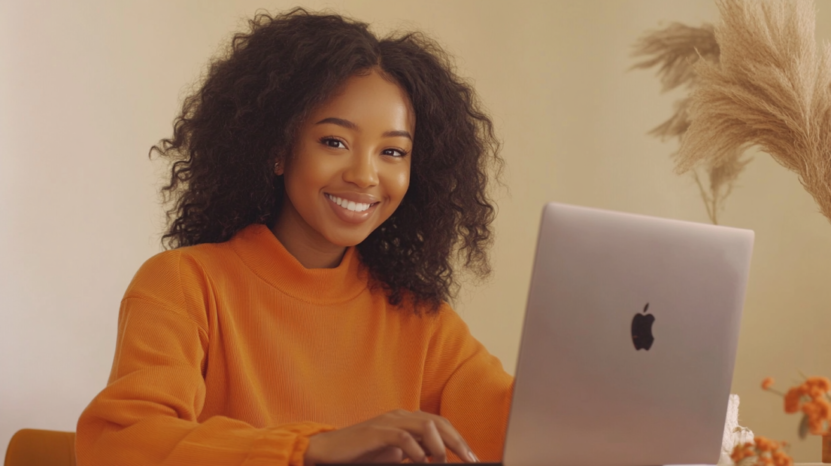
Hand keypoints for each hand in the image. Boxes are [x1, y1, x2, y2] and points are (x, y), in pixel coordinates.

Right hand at [303, 409, 479, 464]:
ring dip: (439, 446)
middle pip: (438, 423)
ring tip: (443, 462)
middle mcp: (400, 416)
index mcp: (406, 419)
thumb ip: (414, 453)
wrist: (329, 450)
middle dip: (458, 442)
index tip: (471, 456)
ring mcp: (389, 422)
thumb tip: (437, 459)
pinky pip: (403, 437)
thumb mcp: (393, 455)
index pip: (440, 424)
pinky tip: (421, 461)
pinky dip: (416, 450)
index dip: (458, 439)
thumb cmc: (361, 454)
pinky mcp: (377, 432)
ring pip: (425, 426)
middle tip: (471, 459)